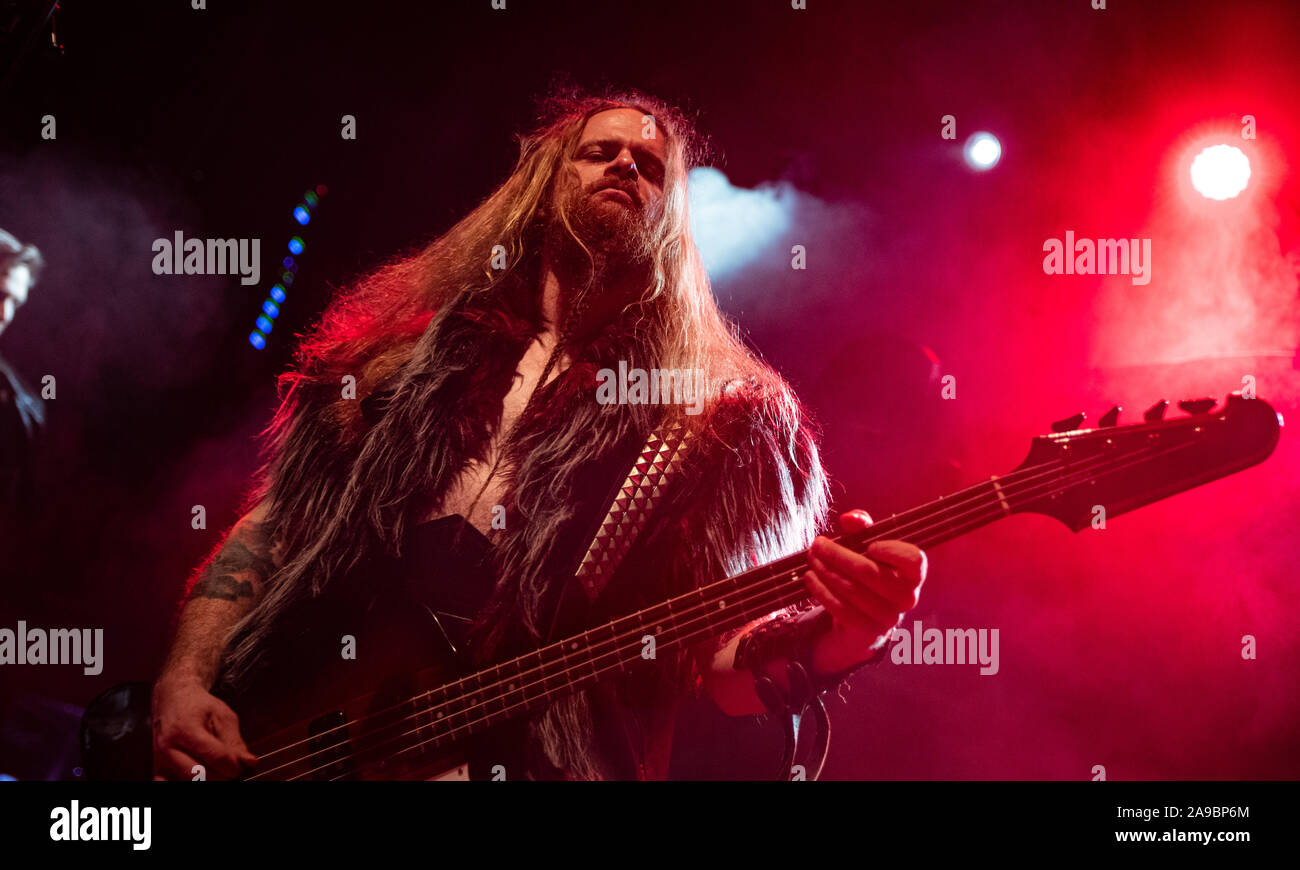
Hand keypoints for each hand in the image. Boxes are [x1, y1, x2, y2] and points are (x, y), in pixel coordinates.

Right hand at [152, 672, 256, 779]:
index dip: (233, 765)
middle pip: (199, 776)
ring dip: (208, 779)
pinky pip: (168, 785)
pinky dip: (189, 782)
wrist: (171, 698)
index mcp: (185, 729)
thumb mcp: (223, 715)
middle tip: (231, 767)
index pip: (214, 757)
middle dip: (222, 775)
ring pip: (188, 782)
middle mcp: (167, 748)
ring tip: (217, 767)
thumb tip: (249, 763)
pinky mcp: (157, 769)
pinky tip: (200, 776)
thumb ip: (235, 741)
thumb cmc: (199, 705)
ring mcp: (159, 761)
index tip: (241, 763)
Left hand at [802, 509, 926, 672]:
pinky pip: (841, 608)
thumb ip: (862, 527)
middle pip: (870, 572)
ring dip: (826, 571)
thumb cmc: (869, 574)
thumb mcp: (867, 548)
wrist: (863, 620)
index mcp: (913, 575)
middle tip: (817, 545)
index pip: (915, 560)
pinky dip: (822, 591)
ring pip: (852, 590)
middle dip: (838, 555)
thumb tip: (850, 518)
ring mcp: (889, 617)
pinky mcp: (869, 631)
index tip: (870, 545)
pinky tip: (810, 578)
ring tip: (812, 559)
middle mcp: (907, 598)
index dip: (893, 551)